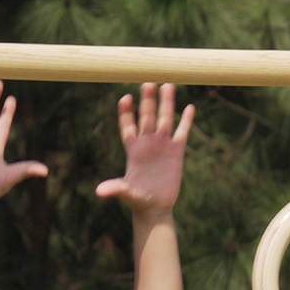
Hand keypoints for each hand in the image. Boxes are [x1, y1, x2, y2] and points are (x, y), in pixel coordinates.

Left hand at [96, 80, 196, 214]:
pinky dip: (186, 120)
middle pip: (147, 116)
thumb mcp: (126, 194)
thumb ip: (115, 189)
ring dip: (166, 103)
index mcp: (133, 149)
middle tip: (148, 82)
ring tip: (168, 85)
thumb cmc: (137, 200)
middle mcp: (147, 143)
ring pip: (164, 119)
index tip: (125, 97)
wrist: (154, 207)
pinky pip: (182, 132)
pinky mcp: (176, 152)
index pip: (128, 125)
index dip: (127, 112)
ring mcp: (162, 145)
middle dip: (147, 100)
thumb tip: (99, 192)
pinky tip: (189, 107)